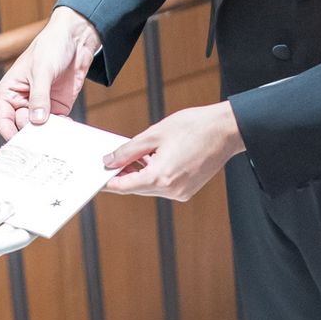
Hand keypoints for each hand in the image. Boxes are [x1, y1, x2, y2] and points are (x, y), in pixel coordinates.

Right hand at [0, 6, 101, 139]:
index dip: (11, 134)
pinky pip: (57, 125)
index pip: (4, 121)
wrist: (75, 39)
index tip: (23, 145)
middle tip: (44, 139)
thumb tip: (37, 121)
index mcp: (8, 92)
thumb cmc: (50, 47)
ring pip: (40, 130)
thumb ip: (39, 96)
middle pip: (22, 128)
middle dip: (32, 134)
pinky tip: (69, 129)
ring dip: (48, 134)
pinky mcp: (57, 107)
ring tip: (58, 137)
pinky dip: (62, 130)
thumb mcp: (42, 70)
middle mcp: (22, 102)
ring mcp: (40, 106)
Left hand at [102, 102, 245, 200]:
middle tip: (110, 162)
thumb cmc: (192, 127)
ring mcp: (181, 193)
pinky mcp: (188, 190)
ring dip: (139, 175)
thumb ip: (128, 151)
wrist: (224, 130)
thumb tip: (109, 161)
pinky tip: (151, 160)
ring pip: (150, 188)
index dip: (108, 182)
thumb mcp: (153, 134)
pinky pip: (163, 186)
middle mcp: (171, 190)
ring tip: (132, 156)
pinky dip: (154, 176)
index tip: (96, 177)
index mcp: (160, 177)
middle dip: (122, 176)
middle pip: (136, 188)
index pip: (124, 186)